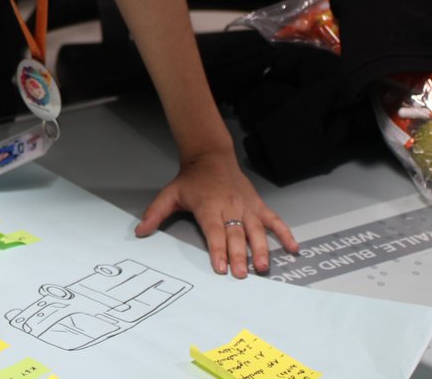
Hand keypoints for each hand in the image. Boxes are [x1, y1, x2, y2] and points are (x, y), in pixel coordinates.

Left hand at [134, 149, 297, 277]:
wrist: (211, 156)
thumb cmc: (192, 179)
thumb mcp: (169, 194)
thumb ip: (155, 213)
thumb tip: (139, 231)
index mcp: (209, 206)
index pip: (214, 231)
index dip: (218, 250)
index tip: (221, 267)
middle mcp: (230, 207)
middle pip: (235, 235)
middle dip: (239, 256)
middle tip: (241, 274)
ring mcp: (246, 206)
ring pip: (256, 230)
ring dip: (261, 249)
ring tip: (263, 267)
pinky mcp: (257, 204)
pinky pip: (273, 220)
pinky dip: (284, 233)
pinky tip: (292, 248)